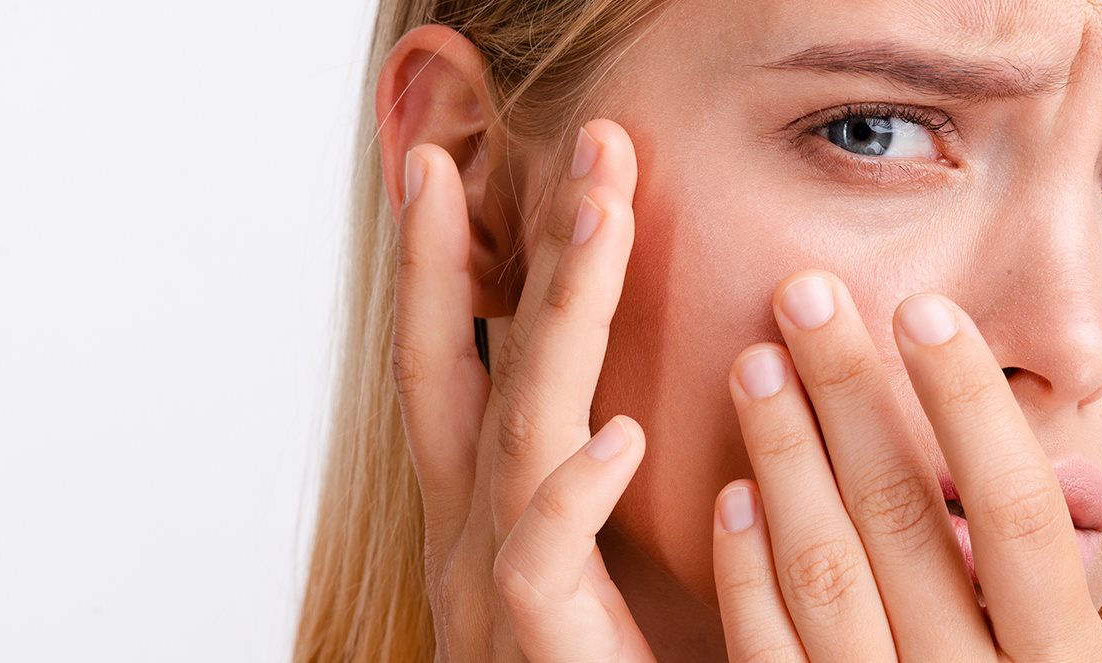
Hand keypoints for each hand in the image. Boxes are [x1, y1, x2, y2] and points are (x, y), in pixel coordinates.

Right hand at [394, 119, 653, 660]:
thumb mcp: (609, 571)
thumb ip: (619, 493)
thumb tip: (659, 403)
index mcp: (487, 507)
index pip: (455, 359)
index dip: (442, 261)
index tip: (446, 161)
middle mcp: (470, 532)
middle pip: (471, 360)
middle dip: (503, 240)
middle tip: (575, 142)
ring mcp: (490, 586)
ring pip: (516, 426)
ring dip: (562, 313)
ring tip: (602, 213)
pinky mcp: (532, 643)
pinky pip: (542, 559)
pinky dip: (573, 491)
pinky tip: (619, 433)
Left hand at [710, 272, 1101, 660]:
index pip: (1018, 518)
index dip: (968, 412)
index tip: (925, 312)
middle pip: (901, 526)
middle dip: (848, 401)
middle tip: (805, 294)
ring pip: (827, 580)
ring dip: (785, 465)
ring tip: (757, 362)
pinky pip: (768, 658)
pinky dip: (747, 578)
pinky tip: (730, 495)